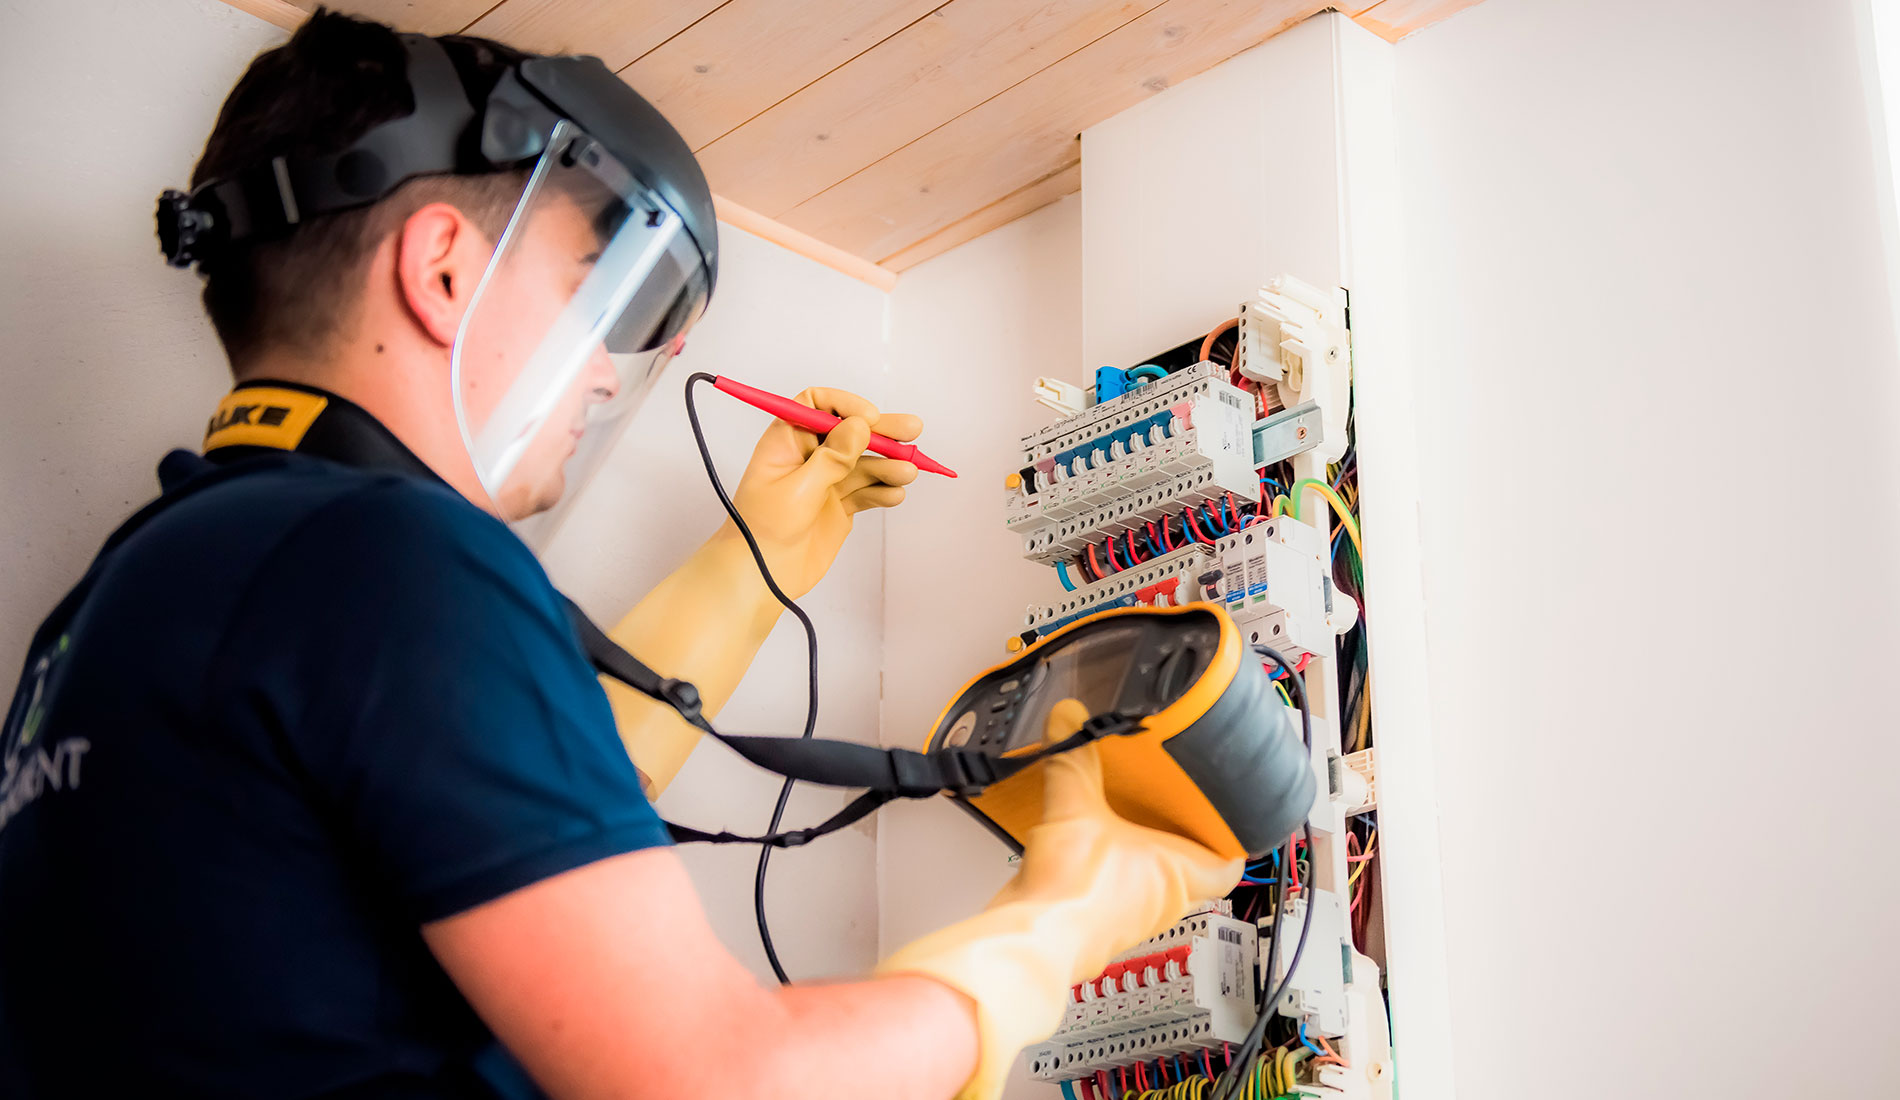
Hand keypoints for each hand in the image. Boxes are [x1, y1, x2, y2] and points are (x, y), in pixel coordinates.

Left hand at [724, 386, 921, 598]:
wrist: (759, 578)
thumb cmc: (761, 530)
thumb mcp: (798, 489)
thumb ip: (832, 458)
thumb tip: (860, 425)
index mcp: (787, 442)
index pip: (817, 405)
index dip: (845, 406)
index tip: (870, 418)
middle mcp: (808, 457)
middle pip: (850, 432)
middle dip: (882, 432)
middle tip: (912, 430)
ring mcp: (825, 482)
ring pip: (864, 464)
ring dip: (888, 466)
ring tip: (907, 473)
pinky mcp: (839, 506)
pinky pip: (867, 491)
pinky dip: (883, 491)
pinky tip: (894, 494)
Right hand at [875, 699, 1241, 1099]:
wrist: (1029, 942)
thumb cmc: (1072, 899)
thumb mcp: (1075, 810)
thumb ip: (1074, 760)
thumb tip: (1070, 719)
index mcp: (1179, 877)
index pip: (1231, 863)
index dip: (1236, 837)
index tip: (1233, 810)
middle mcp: (1162, 900)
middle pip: (1193, 868)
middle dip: (1183, 834)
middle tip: (1174, 800)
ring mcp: (1131, 913)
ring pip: (1153, 879)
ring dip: (1144, 851)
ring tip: (1130, 813)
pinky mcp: (1098, 918)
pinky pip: (1116, 886)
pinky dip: (1109, 864)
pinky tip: (1087, 840)